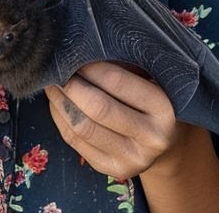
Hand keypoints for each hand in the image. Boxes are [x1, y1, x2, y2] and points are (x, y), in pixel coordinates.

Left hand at [44, 61, 181, 179]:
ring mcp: (132, 158)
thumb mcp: (150, 79)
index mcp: (165, 109)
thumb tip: (79, 48)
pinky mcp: (112, 168)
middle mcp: (152, 138)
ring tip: (52, 82)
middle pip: (97, 108)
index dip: (89, 67)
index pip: (117, 83)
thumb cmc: (152, 99)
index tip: (73, 53)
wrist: (166, 141)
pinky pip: (75, 141)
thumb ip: (124, 66)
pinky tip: (56, 102)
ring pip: (82, 127)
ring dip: (59, 101)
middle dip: (70, 85)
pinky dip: (59, 117)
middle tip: (56, 68)